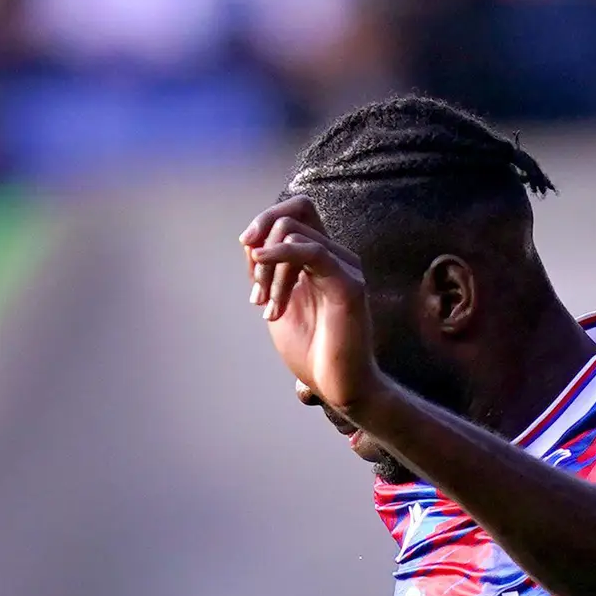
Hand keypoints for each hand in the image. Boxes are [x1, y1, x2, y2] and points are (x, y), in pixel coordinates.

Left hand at [240, 194, 382, 424]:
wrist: (338, 386)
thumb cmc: (313, 350)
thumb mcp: (277, 301)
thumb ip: (266, 271)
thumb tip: (250, 243)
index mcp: (322, 258)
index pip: (297, 209)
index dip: (266, 219)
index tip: (246, 247)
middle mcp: (336, 256)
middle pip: (291, 216)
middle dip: (261, 250)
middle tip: (257, 296)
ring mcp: (345, 267)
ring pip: (293, 234)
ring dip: (269, 270)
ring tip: (269, 308)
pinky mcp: (349, 285)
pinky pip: (312, 252)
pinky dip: (280, 255)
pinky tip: (262, 272)